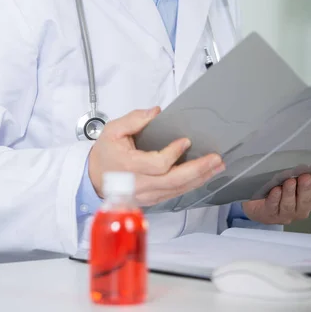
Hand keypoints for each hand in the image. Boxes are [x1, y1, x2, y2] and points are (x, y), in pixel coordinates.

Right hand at [88, 106, 224, 205]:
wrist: (94, 177)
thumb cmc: (104, 154)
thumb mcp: (112, 130)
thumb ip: (134, 119)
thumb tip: (155, 112)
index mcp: (128, 166)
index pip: (157, 164)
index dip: (173, 154)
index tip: (185, 141)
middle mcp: (138, 184)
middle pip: (173, 181)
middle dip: (197, 169)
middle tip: (214, 159)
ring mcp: (146, 195)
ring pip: (177, 190)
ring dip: (200, 178)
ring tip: (216, 166)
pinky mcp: (152, 199)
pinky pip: (175, 194)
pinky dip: (191, 185)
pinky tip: (203, 176)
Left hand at [242, 173, 310, 224]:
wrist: (258, 205)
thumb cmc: (279, 191)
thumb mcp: (292, 183)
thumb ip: (300, 178)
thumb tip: (306, 166)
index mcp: (308, 202)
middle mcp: (298, 211)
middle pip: (305, 202)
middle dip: (305, 189)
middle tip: (305, 177)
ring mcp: (284, 215)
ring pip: (289, 205)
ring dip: (290, 193)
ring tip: (290, 181)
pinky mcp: (269, 214)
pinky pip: (273, 206)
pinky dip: (275, 198)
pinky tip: (276, 190)